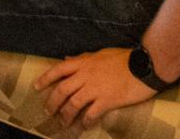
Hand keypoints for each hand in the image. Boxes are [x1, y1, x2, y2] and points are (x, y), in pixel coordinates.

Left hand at [35, 48, 155, 126]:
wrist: (143, 66)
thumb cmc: (123, 58)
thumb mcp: (99, 53)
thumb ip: (82, 58)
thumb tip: (67, 59)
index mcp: (82, 62)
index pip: (58, 70)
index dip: (45, 78)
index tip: (36, 87)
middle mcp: (85, 76)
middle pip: (62, 90)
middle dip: (52, 102)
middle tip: (47, 112)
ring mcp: (95, 89)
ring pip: (73, 104)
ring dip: (66, 115)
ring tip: (63, 123)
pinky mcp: (107, 101)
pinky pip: (91, 114)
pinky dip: (85, 121)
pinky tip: (83, 127)